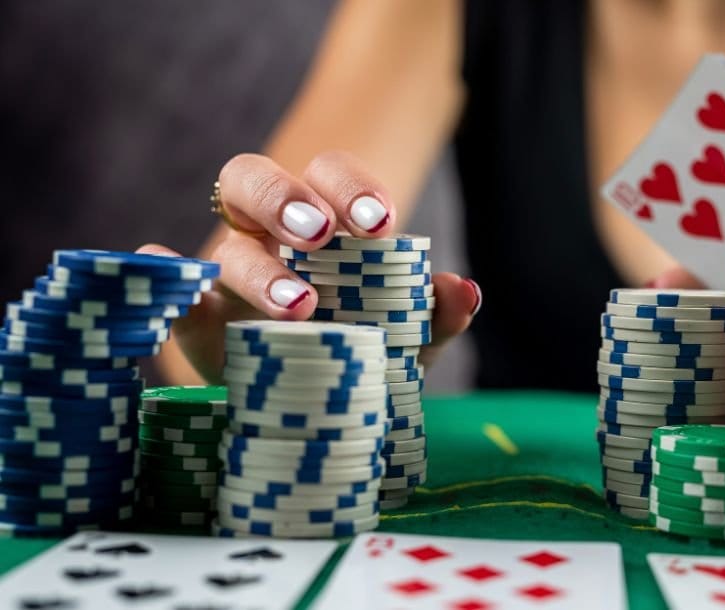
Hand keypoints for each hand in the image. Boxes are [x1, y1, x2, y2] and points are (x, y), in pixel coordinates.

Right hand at [141, 150, 479, 382]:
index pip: (329, 173)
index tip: (381, 224)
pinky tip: (186, 300)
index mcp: (324, 220)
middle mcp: (267, 234)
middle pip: (254, 179)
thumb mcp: (411, 338)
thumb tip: (463, 290)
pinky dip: (170, 286)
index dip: (352, 187)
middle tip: (322, 236)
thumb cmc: (366, 350)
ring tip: (299, 307)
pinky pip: (173, 293)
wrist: (318, 407)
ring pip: (223, 242)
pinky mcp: (199, 323)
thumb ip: (437, 313)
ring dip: (257, 267)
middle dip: (287, 198)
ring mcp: (227, 276)